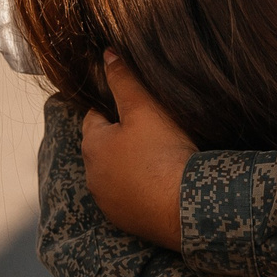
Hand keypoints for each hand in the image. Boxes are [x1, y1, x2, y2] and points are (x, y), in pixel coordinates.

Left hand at [81, 56, 193, 249]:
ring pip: (116, 174)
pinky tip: (162, 184)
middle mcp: (92, 176)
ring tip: (159, 159)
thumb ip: (124, 79)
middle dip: (122, 139)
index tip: (136, 106)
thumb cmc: (163, 153)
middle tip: (152, 131)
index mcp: (92, 145)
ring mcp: (108, 202)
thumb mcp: (145, 107)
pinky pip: (130, 199)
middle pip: (104, 147)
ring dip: (130, 167)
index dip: (115, 108)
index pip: (94, 117)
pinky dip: (141, 190)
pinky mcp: (126, 222)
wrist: (184, 207)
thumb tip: (106, 54)